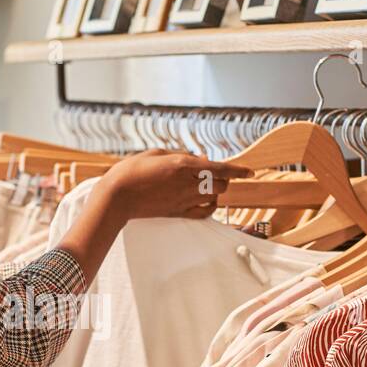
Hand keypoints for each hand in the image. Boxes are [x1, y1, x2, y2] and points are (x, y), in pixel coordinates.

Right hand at [95, 148, 252, 224]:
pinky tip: (205, 202)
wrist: (116, 196)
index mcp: (182, 165)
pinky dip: (209, 206)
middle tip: (213, 173)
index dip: (238, 170)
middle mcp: (187, 183)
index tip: (250, 171)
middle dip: (223, 177)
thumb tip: (199, 159)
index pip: (220, 168)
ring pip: (214, 197)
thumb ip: (181, 155)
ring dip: (216, 191)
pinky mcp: (178, 213)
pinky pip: (204, 212)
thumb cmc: (132, 170)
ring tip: (207, 185)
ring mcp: (183, 200)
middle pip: (221, 183)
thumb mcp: (157, 154)